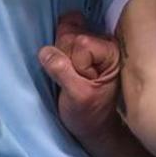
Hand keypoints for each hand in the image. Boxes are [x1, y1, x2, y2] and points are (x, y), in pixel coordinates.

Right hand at [38, 11, 122, 139]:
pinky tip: (66, 65)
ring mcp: (91, 39)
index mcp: (110, 51)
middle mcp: (103, 40)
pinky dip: (58, 48)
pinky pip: (61, 33)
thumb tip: (45, 51)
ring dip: (60, 53)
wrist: (93, 124)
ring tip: (71, 74)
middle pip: (70, 32)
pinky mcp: (79, 42)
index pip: (81, 42)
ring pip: (63, 31)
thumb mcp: (77, 97)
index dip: (72, 62)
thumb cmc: (89, 113)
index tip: (79, 81)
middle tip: (73, 79)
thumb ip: (62, 72)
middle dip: (63, 56)